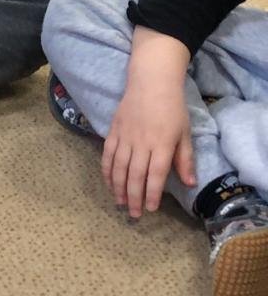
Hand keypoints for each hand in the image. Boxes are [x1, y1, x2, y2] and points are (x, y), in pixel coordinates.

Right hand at [102, 29, 194, 216]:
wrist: (151, 81)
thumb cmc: (172, 107)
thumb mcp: (185, 132)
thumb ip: (185, 159)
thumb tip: (189, 182)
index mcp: (162, 144)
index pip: (155, 175)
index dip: (152, 194)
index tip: (151, 209)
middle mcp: (141, 143)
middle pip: (135, 175)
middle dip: (134, 197)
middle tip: (135, 214)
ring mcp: (125, 137)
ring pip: (118, 168)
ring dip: (118, 188)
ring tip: (120, 203)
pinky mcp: (113, 132)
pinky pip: (107, 156)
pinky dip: (106, 172)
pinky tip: (109, 183)